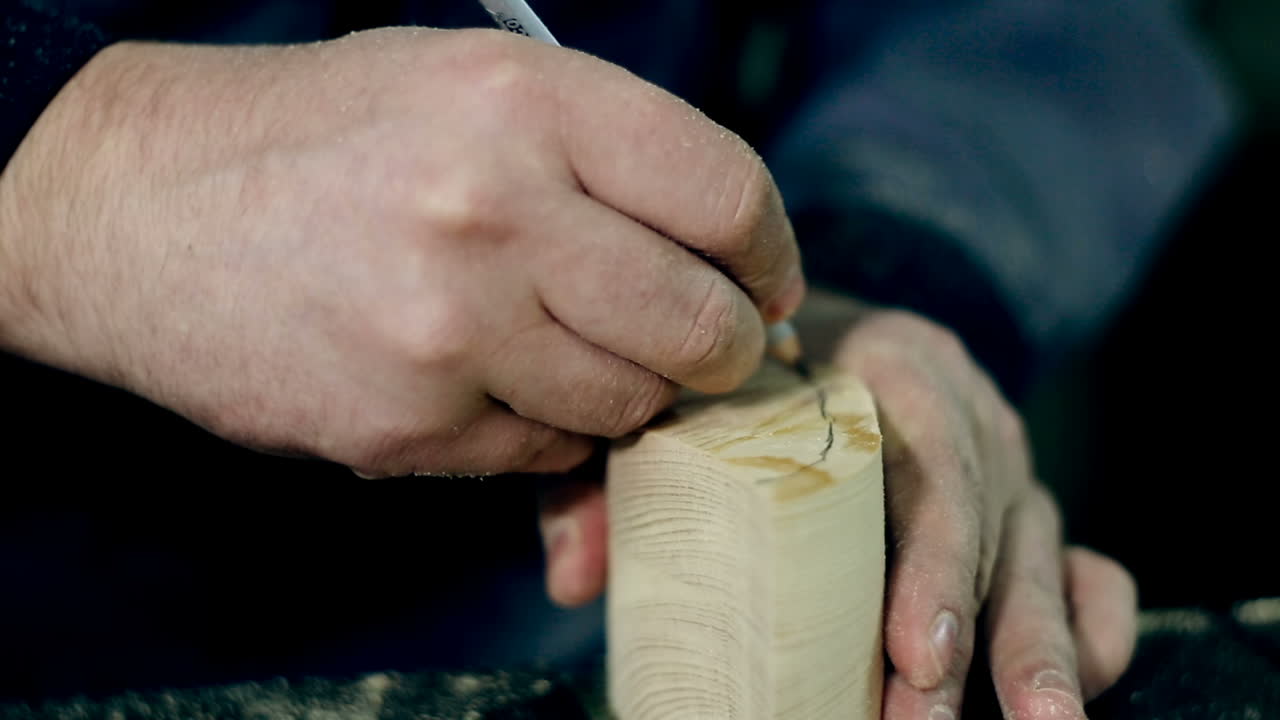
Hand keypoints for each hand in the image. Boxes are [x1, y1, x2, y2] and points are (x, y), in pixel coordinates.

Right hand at [0, 28, 802, 476]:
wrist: (141, 206)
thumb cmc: (322, 137)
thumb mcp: (466, 87)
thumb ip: (605, 158)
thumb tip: (734, 259)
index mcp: (524, 101)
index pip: (726, 195)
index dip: (769, 253)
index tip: (766, 283)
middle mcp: (495, 210)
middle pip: (700, 323)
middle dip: (723, 347)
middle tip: (704, 343)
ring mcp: (450, 328)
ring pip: (631, 403)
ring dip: (630, 390)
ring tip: (571, 344)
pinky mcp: (406, 423)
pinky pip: (543, 447)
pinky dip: (546, 423)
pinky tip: (490, 375)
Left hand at [538, 290, 1137, 718]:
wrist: (809, 332)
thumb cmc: (738, 382)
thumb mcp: (677, 408)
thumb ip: (615, 477)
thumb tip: (575, 578)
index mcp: (883, 362)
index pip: (928, 451)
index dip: (933, 554)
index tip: (912, 652)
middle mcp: (964, 408)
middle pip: (991, 522)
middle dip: (978, 637)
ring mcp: (1003, 462)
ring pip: (1043, 553)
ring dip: (1040, 648)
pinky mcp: (1024, 508)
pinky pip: (1086, 564)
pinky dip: (1092, 625)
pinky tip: (1080, 688)